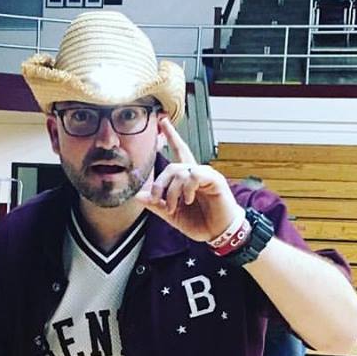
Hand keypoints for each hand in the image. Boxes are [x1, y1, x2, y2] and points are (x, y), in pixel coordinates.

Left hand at [135, 116, 242, 241]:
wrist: (218, 233)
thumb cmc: (200, 223)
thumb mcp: (173, 215)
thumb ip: (157, 205)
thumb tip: (138, 196)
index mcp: (187, 180)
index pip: (179, 152)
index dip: (171, 136)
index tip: (163, 121)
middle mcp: (196, 174)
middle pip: (172, 166)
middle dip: (160, 183)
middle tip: (157, 200)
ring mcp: (206, 175)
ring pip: (180, 171)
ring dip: (171, 192)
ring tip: (173, 207)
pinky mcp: (215, 180)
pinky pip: (194, 175)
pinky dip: (187, 188)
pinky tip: (188, 199)